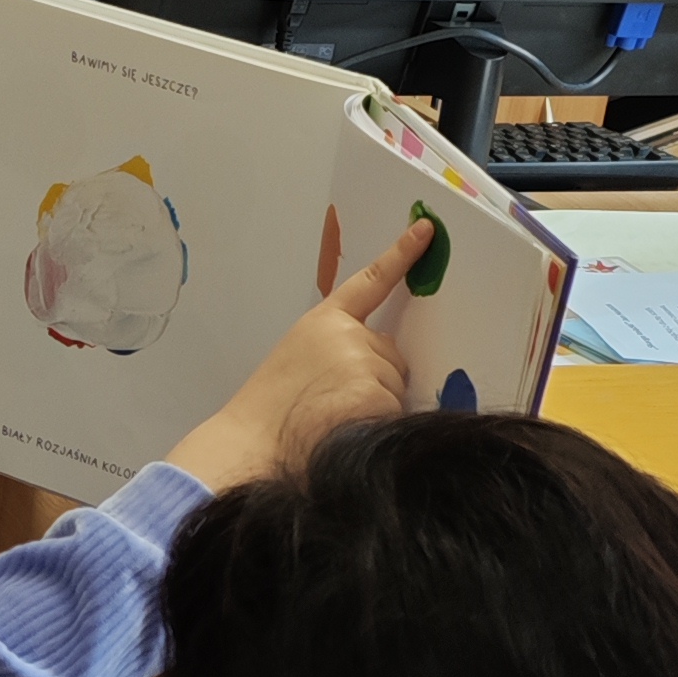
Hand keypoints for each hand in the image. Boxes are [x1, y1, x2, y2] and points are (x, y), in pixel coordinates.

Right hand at [165, 219, 425, 492]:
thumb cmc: (268, 415)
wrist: (252, 447)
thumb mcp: (296, 363)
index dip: (400, 255)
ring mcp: (365, 364)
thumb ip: (336, 352)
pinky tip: (347, 433)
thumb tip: (376, 368)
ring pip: (396, 387)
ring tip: (334, 423)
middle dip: (378, 379)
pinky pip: (398, 413)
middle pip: (392, 356)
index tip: (426, 229)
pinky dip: (380, 425)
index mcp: (323, 323)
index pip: (370, 282)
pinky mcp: (377, 395)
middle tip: (335, 406)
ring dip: (378, 406)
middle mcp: (349, 336)